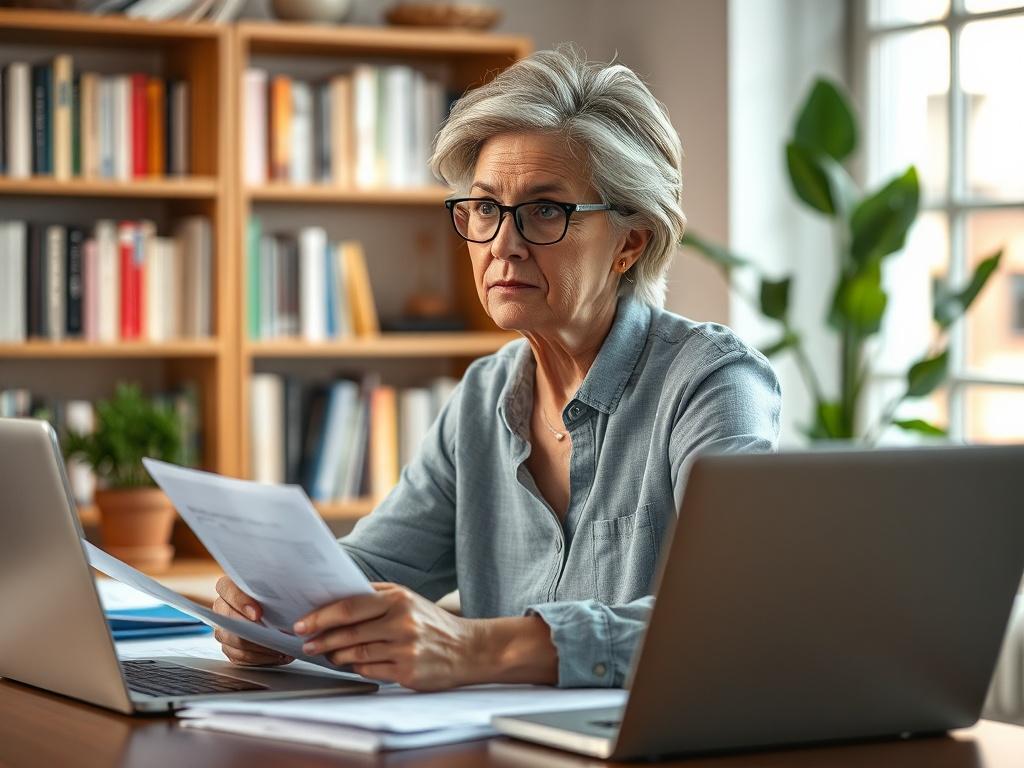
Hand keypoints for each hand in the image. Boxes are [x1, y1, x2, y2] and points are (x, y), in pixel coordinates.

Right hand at [212, 576, 293, 666]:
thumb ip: (274, 587)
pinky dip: (260, 658)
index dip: (240, 602)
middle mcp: (222, 607)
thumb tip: (284, 594)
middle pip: (227, 621)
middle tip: (274, 637)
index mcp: (229, 586)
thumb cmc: (277, 594)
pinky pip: (239, 657)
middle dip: (252, 631)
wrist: (279, 608)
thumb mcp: (277, 584)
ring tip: (281, 647)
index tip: (258, 614)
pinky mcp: (229, 647)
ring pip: (233, 641)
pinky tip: (277, 655)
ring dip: (259, 647)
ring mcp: (223, 629)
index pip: (226, 589)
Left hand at [294, 583, 483, 690]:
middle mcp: (402, 622)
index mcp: (399, 599)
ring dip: (336, 655)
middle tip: (307, 642)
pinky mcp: (407, 672)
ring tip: (327, 654)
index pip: (350, 606)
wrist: (468, 648)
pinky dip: (356, 668)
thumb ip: (375, 596)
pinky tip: (352, 664)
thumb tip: (334, 599)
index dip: (321, 616)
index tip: (302, 622)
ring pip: (356, 654)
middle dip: (322, 638)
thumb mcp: (407, 599)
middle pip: (349, 632)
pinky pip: (370, 670)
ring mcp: (405, 649)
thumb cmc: (431, 623)